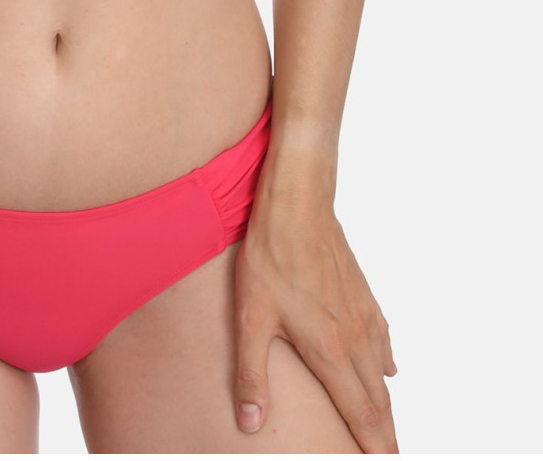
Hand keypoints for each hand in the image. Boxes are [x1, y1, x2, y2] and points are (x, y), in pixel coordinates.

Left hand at [232, 200, 398, 452]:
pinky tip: (387, 370)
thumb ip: (251, 373)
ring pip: (382, 373)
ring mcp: (362, 315)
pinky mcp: (362, 294)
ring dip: (386, 405)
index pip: (361, 415)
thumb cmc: (271, 257)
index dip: (374, 446)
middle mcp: (354, 338)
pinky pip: (381, 340)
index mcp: (329, 351)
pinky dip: (385, 364)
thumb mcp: (250, 317)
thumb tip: (250, 421)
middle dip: (386, 436)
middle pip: (379, 402)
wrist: (298, 203)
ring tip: (386, 427)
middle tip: (390, 455)